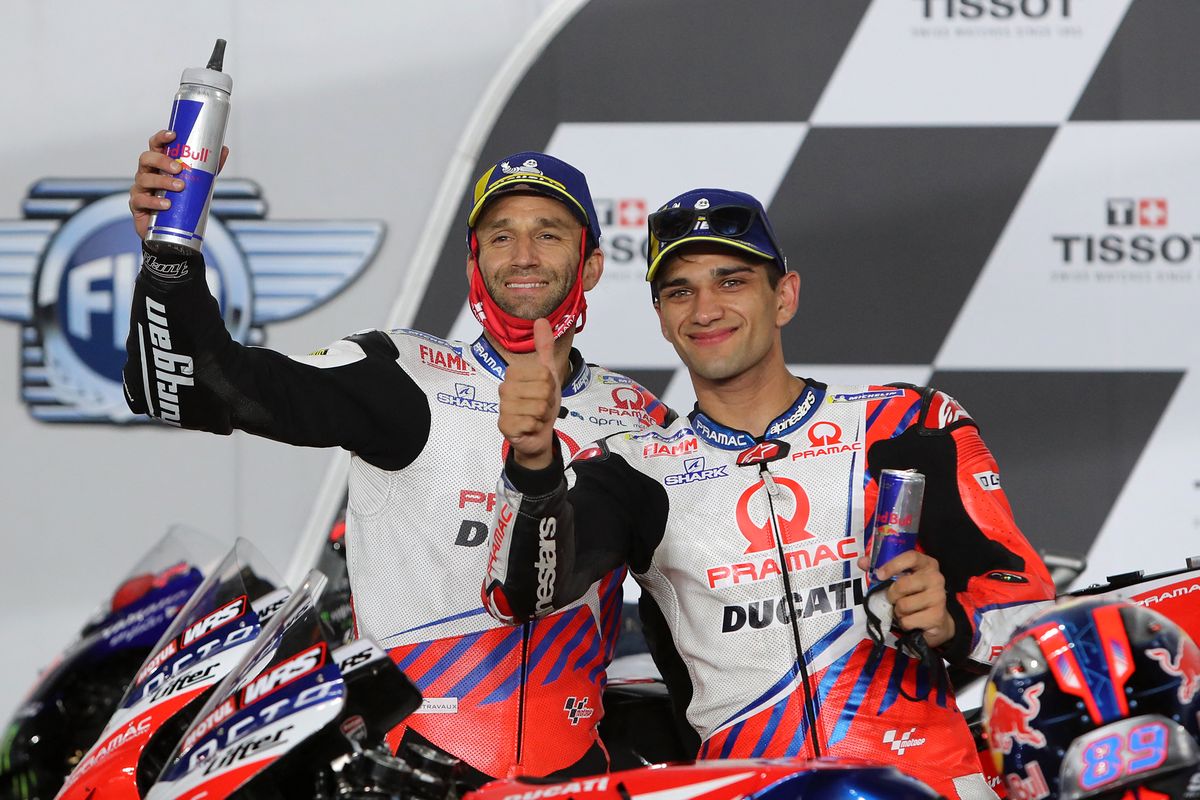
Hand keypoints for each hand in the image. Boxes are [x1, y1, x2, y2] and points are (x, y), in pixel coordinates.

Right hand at [129, 130, 228, 238]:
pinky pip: (141, 200)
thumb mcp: (197, 183)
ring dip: (162, 182)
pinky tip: (166, 204)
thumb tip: (224, 149)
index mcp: (159, 165)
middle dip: (162, 160)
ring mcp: (140, 188)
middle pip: (146, 158)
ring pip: (144, 179)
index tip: (173, 135)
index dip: (161, 138)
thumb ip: (209, 168)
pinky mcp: (137, 205)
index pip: (156, 146)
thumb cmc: (180, 201)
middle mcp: (146, 173)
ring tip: (179, 187)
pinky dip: (154, 202)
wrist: (170, 230)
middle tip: (179, 168)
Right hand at [497, 319, 559, 469]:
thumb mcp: (548, 373)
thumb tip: (541, 320)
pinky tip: (529, 427)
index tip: (544, 391)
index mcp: (513, 372)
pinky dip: (536, 427)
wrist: (537, 434)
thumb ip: (544, 346)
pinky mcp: (505, 426)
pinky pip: (531, 423)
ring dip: (543, 415)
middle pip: (543, 389)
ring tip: (536, 416)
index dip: (550, 384)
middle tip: (541, 405)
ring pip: (539, 407)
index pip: (545, 373)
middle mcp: (504, 388)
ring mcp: (503, 407)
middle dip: (548, 400)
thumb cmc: (540, 403)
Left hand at [857, 550, 954, 648]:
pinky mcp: (937, 616)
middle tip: (895, 599)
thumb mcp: (900, 579)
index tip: (879, 575)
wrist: (936, 620)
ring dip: (898, 611)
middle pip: (902, 585)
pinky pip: (907, 621)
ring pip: (903, 605)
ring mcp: (938, 597)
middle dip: (892, 595)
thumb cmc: (915, 595)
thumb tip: (861, 562)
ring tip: (905, 610)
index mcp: (927, 564)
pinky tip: (912, 620)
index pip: (910, 557)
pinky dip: (904, 623)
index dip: (892, 565)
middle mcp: (936, 578)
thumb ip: (881, 569)